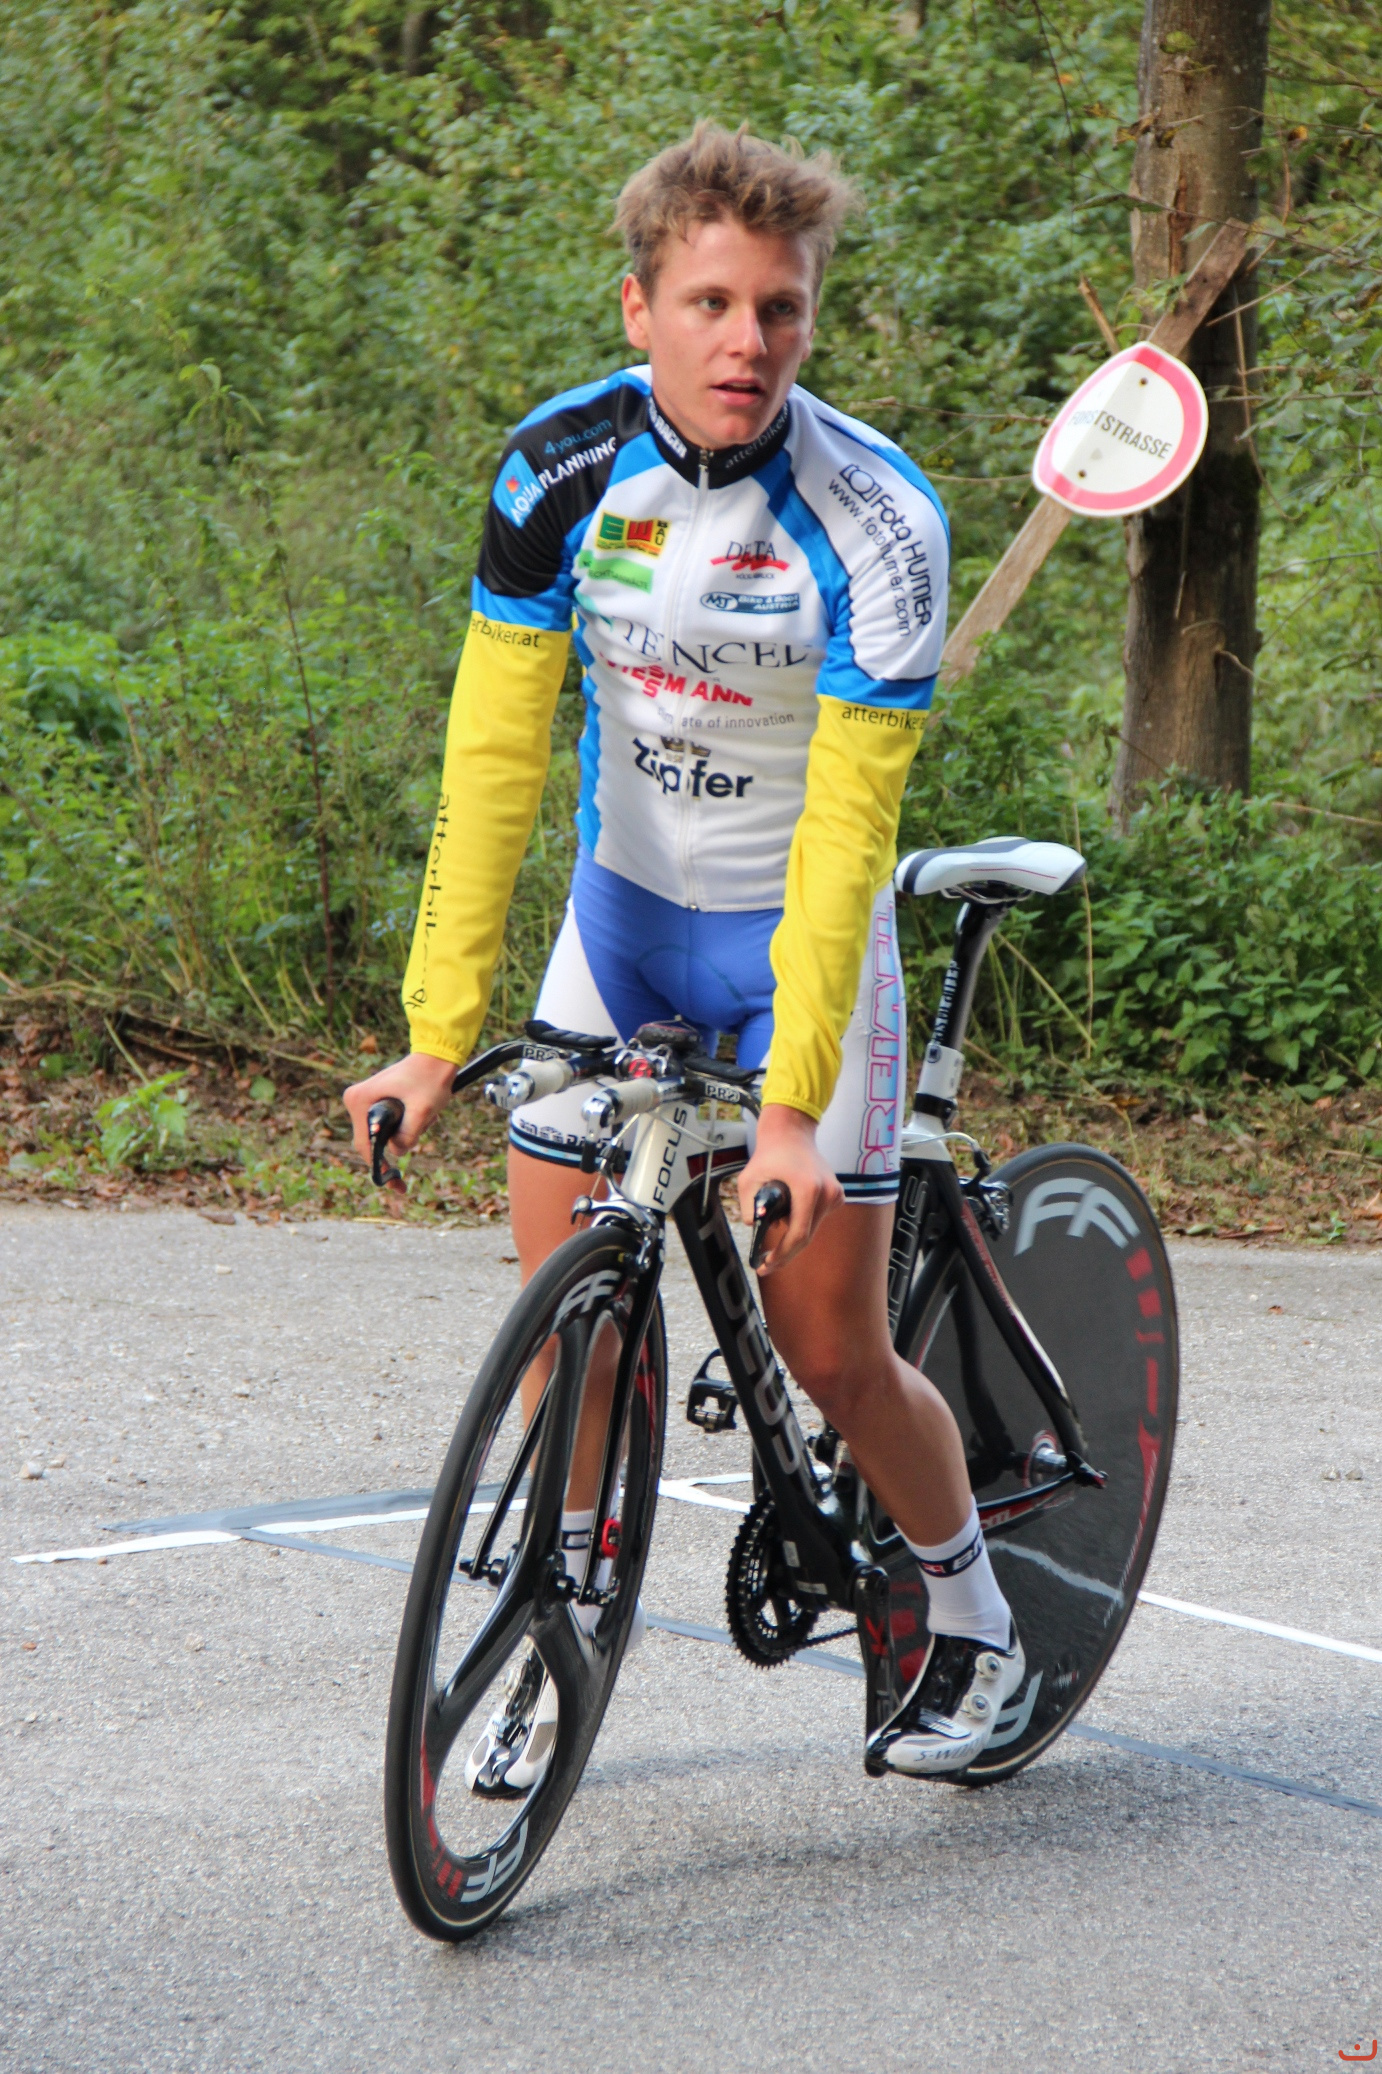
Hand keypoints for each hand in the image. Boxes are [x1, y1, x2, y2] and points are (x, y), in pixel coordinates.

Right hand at [342, 1052, 457, 1169]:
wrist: (437, 1056)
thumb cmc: (431, 1078)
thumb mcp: (423, 1110)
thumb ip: (409, 1134)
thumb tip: (396, 1152)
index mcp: (361, 1100)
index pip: (364, 1144)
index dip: (378, 1167)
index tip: (394, 1184)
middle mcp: (358, 1100)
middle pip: (373, 1141)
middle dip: (397, 1147)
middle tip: (411, 1164)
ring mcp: (367, 1100)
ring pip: (384, 1134)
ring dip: (408, 1134)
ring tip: (429, 1117)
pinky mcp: (378, 1100)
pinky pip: (389, 1125)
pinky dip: (408, 1126)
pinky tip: (426, 1114)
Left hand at [737, 1104, 842, 1273]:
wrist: (791, 1134)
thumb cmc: (770, 1154)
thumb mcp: (748, 1180)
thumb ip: (749, 1207)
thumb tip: (756, 1228)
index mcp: (808, 1189)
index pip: (799, 1234)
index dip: (783, 1254)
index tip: (766, 1264)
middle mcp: (827, 1193)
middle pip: (807, 1236)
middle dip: (786, 1252)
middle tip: (766, 1264)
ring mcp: (835, 1194)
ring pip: (812, 1228)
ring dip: (793, 1233)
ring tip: (774, 1219)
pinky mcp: (836, 1195)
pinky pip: (817, 1218)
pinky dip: (802, 1221)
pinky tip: (789, 1209)